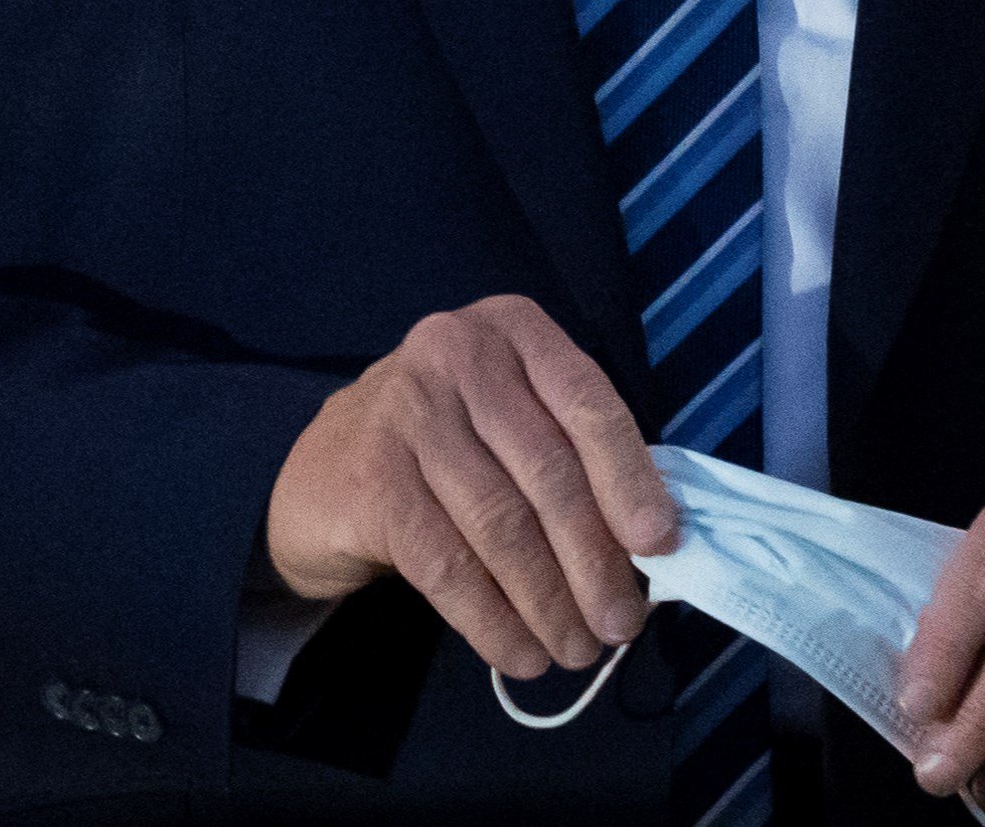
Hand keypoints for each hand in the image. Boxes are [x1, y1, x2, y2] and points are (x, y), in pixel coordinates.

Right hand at [262, 295, 676, 677]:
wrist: (324, 470)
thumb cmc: (449, 446)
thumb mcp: (514, 419)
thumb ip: (577, 457)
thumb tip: (654, 547)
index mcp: (510, 331)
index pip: (587, 402)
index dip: (630, 478)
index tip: (660, 545)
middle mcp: (453, 354)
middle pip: (547, 470)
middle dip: (594, 560)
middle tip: (620, 625)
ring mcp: (403, 413)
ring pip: (500, 524)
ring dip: (549, 602)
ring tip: (576, 649)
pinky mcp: (371, 479)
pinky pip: (448, 564)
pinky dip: (492, 620)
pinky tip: (519, 653)